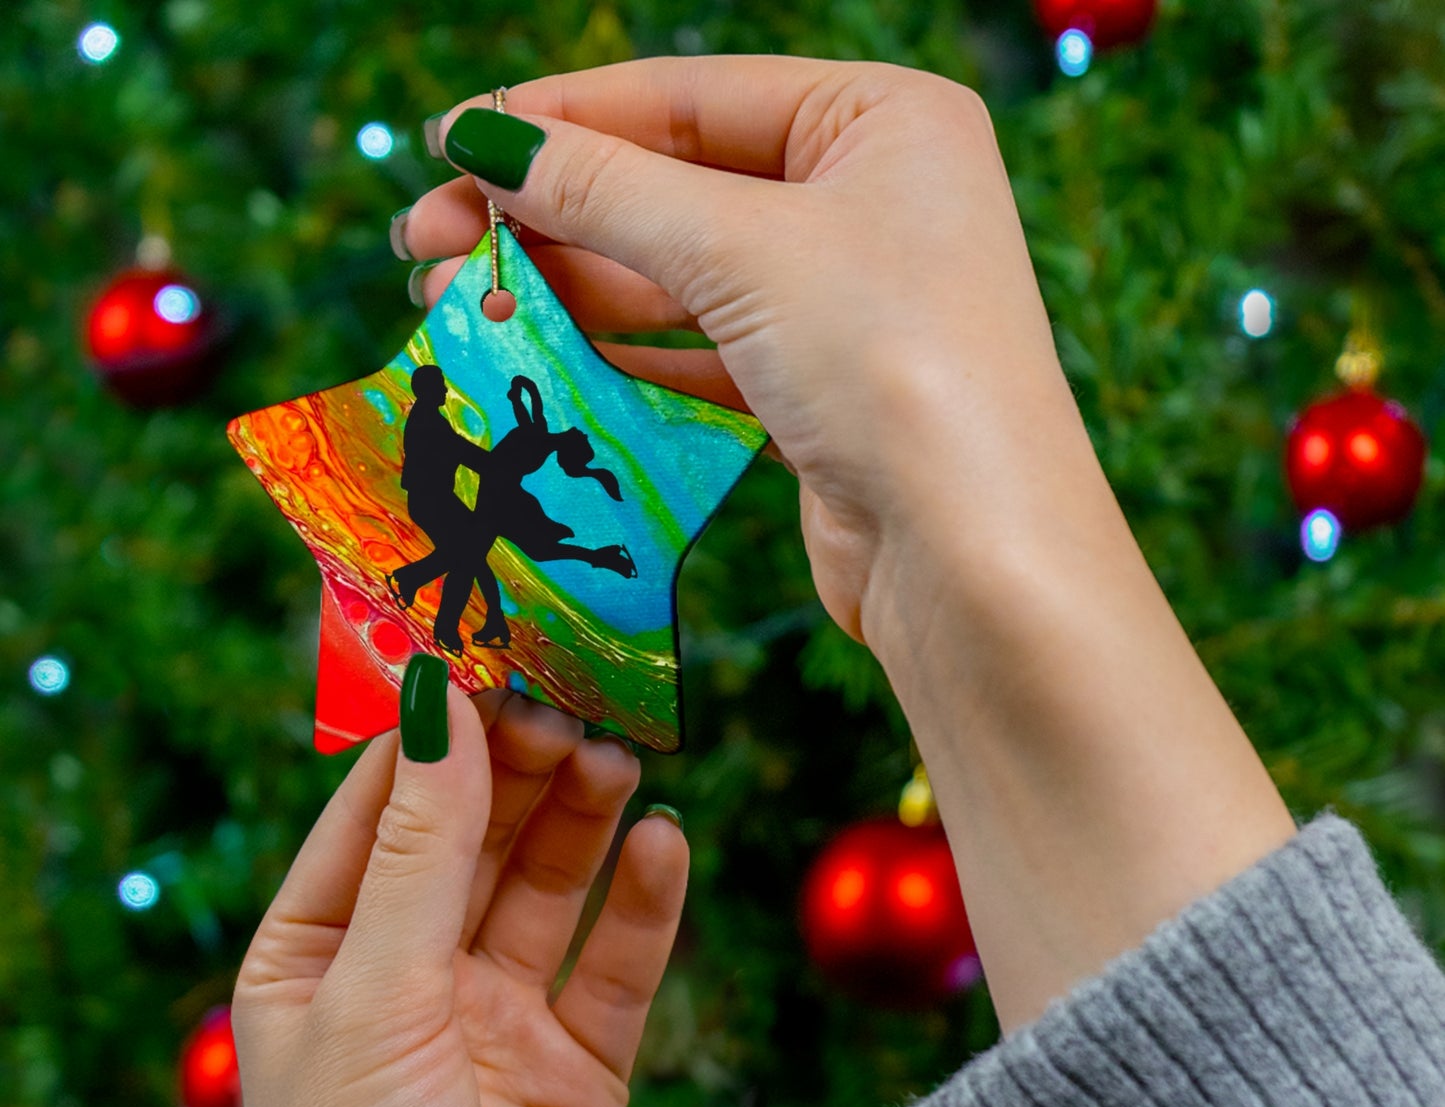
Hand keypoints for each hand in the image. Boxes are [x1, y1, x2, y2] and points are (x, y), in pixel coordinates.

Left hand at [233, 688, 686, 1106]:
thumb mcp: (376, 1000)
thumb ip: (420, 851)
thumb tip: (441, 704)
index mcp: (319, 959)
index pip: (377, 810)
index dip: (431, 731)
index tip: (487, 649)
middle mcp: (408, 979)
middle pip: (473, 836)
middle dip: (519, 766)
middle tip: (574, 697)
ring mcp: (498, 1021)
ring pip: (549, 886)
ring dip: (583, 819)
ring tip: (619, 754)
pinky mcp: (580, 1067)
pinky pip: (617, 963)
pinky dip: (644, 904)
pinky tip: (666, 845)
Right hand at [401, 56, 1092, 647]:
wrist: (972, 557)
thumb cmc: (891, 364)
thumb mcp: (742, 249)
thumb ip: (607, 190)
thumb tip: (484, 140)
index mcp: (881, 120)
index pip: (688, 97)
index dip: (560, 119)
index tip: (450, 143)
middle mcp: (869, 201)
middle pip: (674, 188)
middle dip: (548, 216)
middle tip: (425, 243)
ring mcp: (845, 303)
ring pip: (678, 279)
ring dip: (569, 292)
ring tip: (458, 307)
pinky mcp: (819, 394)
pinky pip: (700, 356)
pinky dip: (622, 359)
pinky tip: (544, 360)